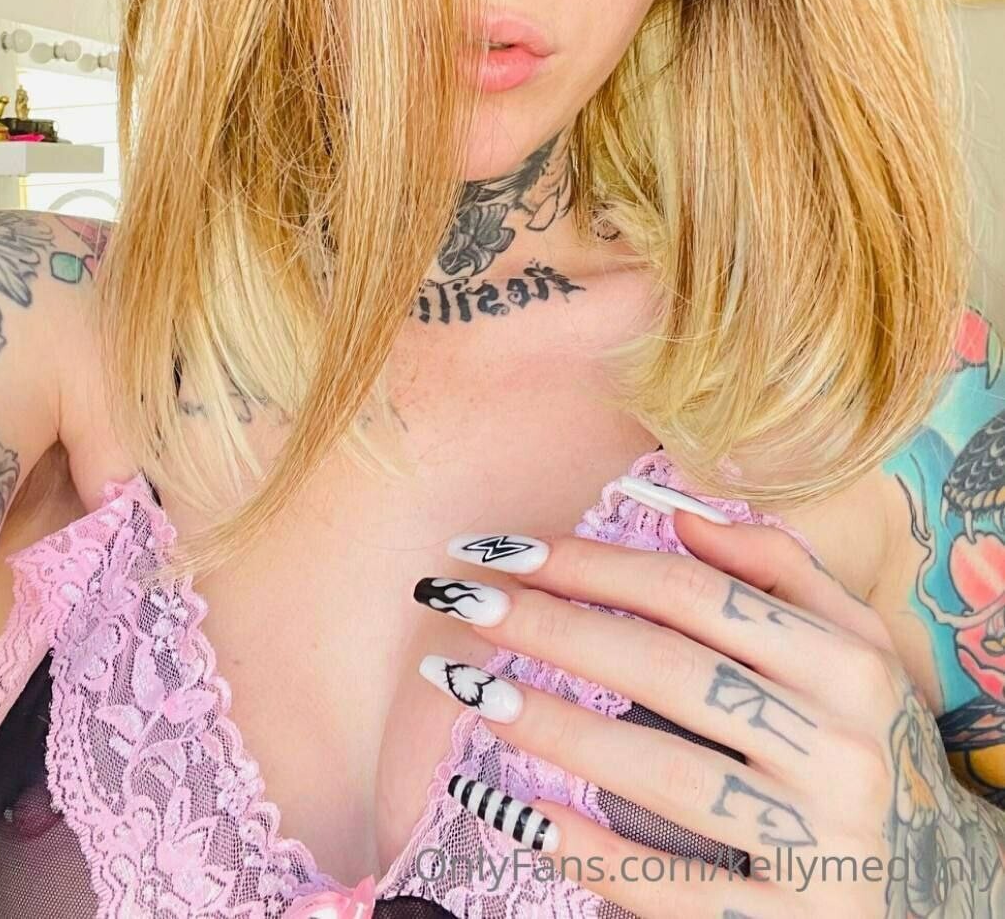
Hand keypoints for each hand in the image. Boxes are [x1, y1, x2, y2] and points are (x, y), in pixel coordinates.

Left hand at [412, 483, 1004, 917]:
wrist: (928, 889)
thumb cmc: (856, 739)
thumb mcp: (848, 643)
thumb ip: (776, 568)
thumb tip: (679, 512)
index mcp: (848, 667)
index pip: (697, 594)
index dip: (592, 564)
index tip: (506, 549)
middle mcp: (841, 750)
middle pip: (669, 669)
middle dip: (554, 629)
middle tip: (465, 604)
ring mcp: (820, 845)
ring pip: (664, 771)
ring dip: (555, 727)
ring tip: (471, 692)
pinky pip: (673, 889)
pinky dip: (591, 851)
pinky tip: (519, 809)